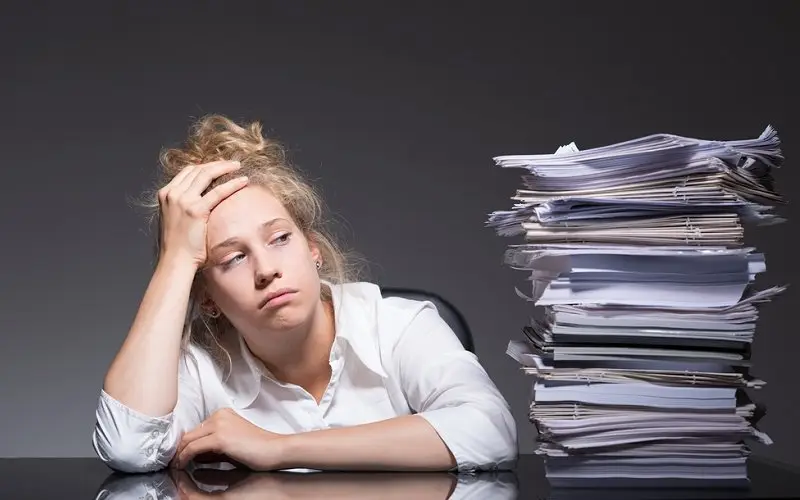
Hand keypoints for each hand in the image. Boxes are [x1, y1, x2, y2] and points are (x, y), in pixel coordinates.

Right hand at [157, 160, 248, 267]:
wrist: (175, 260)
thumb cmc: (179, 244)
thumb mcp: (176, 218)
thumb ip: (184, 205)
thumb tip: (202, 198)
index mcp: (166, 193)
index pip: (188, 171)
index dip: (205, 166)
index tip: (219, 166)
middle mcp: (172, 193)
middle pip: (197, 169)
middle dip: (217, 164)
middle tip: (233, 164)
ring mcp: (182, 200)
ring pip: (207, 174)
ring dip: (225, 168)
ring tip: (238, 166)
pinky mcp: (195, 210)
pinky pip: (218, 192)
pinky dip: (232, 184)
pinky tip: (243, 181)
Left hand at [171, 408, 286, 470]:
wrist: (275, 450)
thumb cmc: (258, 450)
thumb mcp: (231, 446)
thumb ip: (212, 448)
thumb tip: (193, 456)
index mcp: (223, 414)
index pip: (196, 429)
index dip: (185, 444)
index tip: (179, 457)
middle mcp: (219, 416)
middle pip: (189, 433)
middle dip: (179, 449)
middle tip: (173, 463)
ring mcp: (219, 425)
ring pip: (188, 440)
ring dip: (179, 455)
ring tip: (175, 467)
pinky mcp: (219, 438)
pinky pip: (192, 448)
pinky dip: (184, 458)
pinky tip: (181, 466)